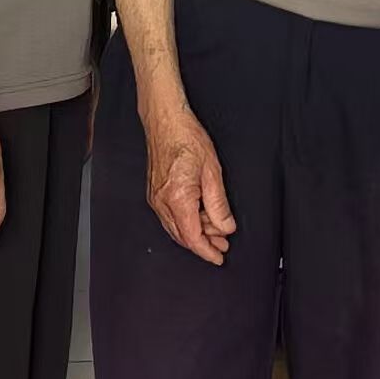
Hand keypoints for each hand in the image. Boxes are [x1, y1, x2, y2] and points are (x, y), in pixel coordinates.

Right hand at [144, 93, 237, 263]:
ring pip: (176, 229)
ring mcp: (155, 199)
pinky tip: (199, 218)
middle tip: (223, 244)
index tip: (219, 257)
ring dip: (195, 234)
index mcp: (178, 198)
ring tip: (215, 232)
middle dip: (204, 244)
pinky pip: (170, 218)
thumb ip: (219, 204)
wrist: (166, 122)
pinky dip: (186, 223)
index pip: (192, 237)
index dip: (207, 251)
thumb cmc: (187, 139)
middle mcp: (162, 202)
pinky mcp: (154, 194)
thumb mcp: (213, 172)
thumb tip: (225, 226)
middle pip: (183, 237)